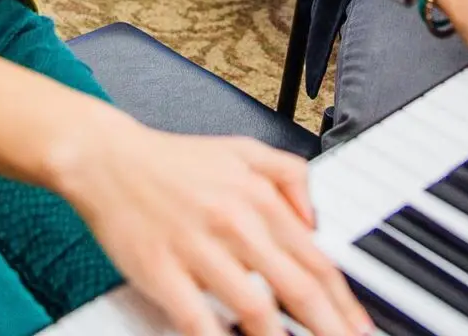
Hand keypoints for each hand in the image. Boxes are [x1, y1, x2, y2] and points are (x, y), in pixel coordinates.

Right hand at [50, 120, 370, 335]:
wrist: (106, 158)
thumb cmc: (174, 161)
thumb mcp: (243, 150)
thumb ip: (290, 176)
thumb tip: (316, 221)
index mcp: (259, 198)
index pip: (317, 260)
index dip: (345, 302)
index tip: (360, 327)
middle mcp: (236, 223)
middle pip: (298, 289)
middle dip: (330, 327)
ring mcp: (198, 249)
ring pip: (256, 309)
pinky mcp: (161, 271)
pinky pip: (198, 320)